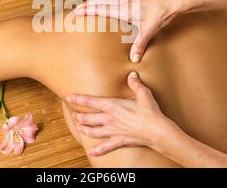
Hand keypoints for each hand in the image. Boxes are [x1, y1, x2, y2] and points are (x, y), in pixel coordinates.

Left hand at [66, 71, 180, 156]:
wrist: (157, 130)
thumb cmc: (150, 112)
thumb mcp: (143, 94)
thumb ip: (135, 84)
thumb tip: (132, 74)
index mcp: (113, 106)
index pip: (91, 101)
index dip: (79, 99)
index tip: (70, 97)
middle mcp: (110, 119)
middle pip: (88, 118)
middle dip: (79, 116)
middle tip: (74, 114)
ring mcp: (113, 131)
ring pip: (93, 132)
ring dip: (84, 129)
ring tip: (79, 127)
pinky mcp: (119, 141)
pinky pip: (105, 147)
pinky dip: (97, 151)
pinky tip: (91, 152)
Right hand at [74, 0, 189, 61]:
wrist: (172, 0)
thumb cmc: (160, 14)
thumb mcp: (149, 31)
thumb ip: (139, 45)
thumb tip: (133, 59)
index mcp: (123, 9)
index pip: (99, 8)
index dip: (86, 10)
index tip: (75, 13)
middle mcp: (123, 1)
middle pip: (99, 1)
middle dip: (86, 5)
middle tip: (74, 11)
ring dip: (95, 0)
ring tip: (86, 4)